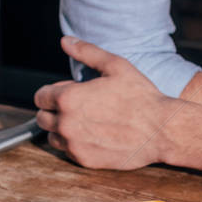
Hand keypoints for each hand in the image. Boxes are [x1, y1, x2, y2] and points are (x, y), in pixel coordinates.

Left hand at [34, 36, 174, 169]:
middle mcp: (66, 123)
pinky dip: (76, 143)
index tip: (70, 92)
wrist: (161, 129)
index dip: (54, 91)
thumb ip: (87, 52)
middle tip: (80, 106)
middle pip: (42, 118)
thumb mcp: (116, 66)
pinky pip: (68, 151)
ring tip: (88, 121)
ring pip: (52, 137)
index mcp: (69, 98)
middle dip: (55, 110)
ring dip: (63, 129)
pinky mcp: (84, 160)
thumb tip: (67, 41)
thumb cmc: (141, 97)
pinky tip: (96, 134)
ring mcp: (74, 144)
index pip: (40, 96)